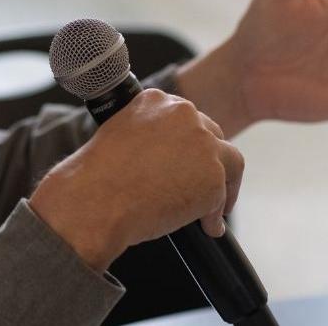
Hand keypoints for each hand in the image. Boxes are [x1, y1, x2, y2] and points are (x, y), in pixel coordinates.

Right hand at [29, 89, 243, 271]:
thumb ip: (147, 136)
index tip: (187, 160)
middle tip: (201, 184)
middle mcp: (184, 114)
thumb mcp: (119, 137)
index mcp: (156, 100)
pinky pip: (222, 197)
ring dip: (223, 186)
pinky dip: (215, 214)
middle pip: (213, 136)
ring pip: (230, 163)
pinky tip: (206, 227)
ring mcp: (203, 144)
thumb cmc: (98, 177)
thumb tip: (165, 158)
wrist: (96, 200)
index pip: (187, 118)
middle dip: (209, 161)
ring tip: (213, 211)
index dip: (189, 143)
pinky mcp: (214, 176)